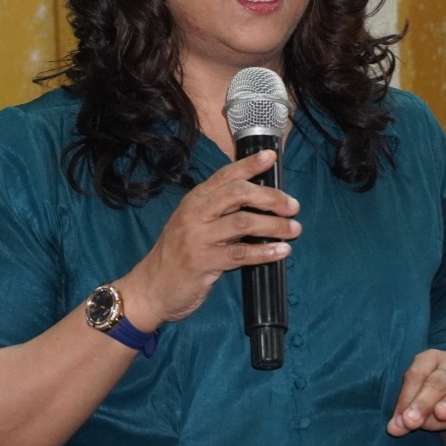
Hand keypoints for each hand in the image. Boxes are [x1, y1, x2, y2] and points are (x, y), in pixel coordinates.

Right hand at [115, 149, 299, 329]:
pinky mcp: (202, 262)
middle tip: (292, 206)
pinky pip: (240, 254)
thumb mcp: (192, 225)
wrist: (151, 288)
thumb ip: (218, 212)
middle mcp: (195, 214)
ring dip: (274, 225)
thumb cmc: (177, 256)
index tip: (271, 157)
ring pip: (243, 223)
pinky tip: (281, 251)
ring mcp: (197, 237)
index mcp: (194, 200)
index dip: (249, 165)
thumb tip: (259, 203)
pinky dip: (264, 252)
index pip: (225, 176)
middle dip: (270, 197)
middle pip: (238, 193)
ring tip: (294, 229)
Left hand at [387, 351, 445, 437]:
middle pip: (436, 382)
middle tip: (410, 422)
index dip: (406, 397)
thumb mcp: (426, 407)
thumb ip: (410, 416)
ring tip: (442, 413)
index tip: (400, 420)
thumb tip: (393, 429)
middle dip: (422, 402)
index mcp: (432, 359)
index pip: (416, 374)